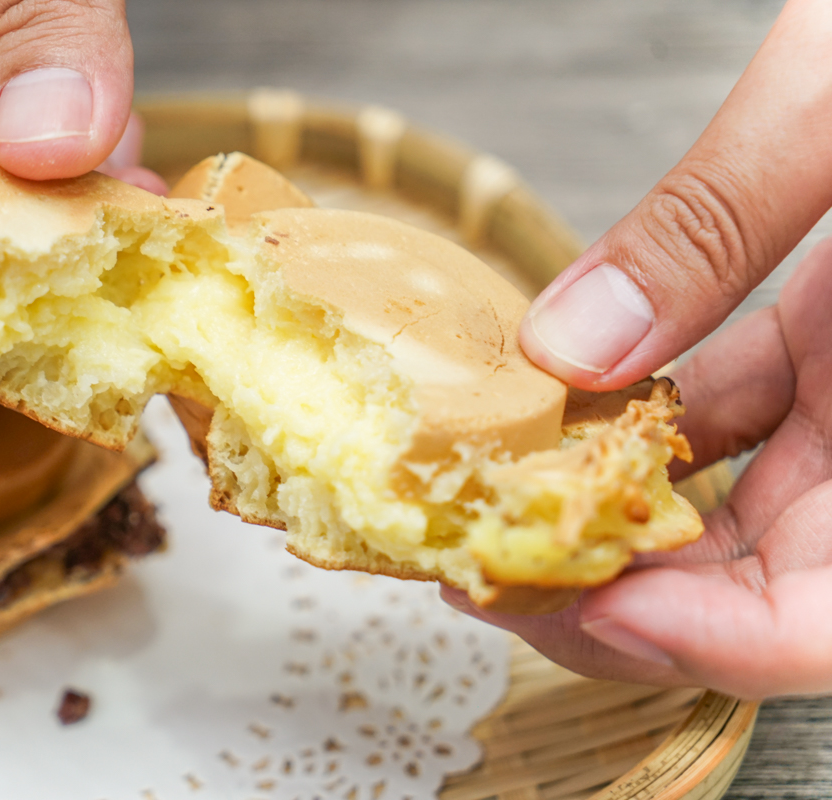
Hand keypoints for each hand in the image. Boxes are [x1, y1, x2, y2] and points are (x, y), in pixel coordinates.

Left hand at [457, 0, 831, 698]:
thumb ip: (716, 226)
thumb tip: (565, 345)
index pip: (821, 621)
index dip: (690, 643)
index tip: (559, 602)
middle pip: (757, 586)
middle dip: (609, 593)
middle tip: (478, 557)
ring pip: (735, 508)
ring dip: (611, 513)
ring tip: (495, 491)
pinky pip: (737, 420)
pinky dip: (645, 425)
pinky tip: (564, 399)